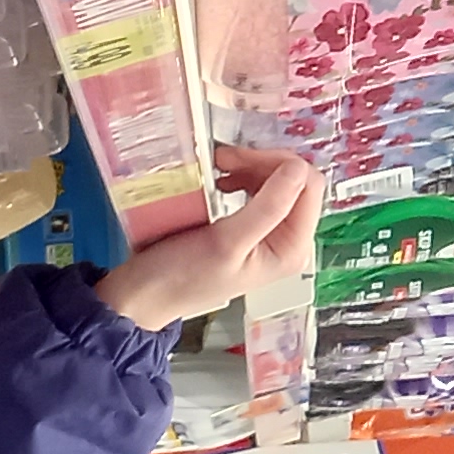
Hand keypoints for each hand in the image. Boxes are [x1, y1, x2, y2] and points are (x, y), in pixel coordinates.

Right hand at [93, 145, 321, 332]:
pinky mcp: (250, 225)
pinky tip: (221, 182)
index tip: (236, 160)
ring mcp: (269, 232)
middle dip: (261, 163)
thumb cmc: (182, 276)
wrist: (145, 293)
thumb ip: (267, 208)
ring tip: (219, 168)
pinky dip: (241, 177)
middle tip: (222, 160)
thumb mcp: (225, 242)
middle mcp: (287, 239)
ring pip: (277, 179)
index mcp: (291, 249)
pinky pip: (259, 188)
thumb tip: (297, 169)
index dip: (277, 164)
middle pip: (295, 180)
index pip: (308, 186)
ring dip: (249, 167)